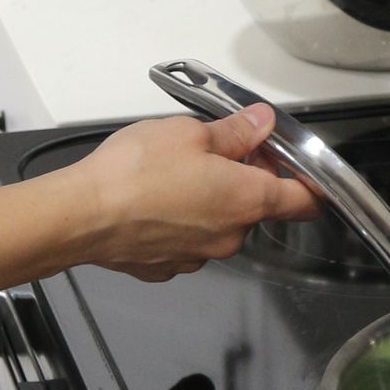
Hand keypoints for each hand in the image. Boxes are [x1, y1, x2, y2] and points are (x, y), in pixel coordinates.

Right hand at [68, 103, 315, 281]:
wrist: (81, 216)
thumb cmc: (133, 173)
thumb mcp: (190, 132)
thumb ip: (235, 131)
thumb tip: (261, 123)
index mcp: (246, 200)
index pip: (304, 202)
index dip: (308, 182)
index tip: (301, 167)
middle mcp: (230, 237)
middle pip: (256, 207)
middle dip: (244, 178)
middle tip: (217, 149)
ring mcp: (198, 256)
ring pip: (219, 224)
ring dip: (210, 200)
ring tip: (175, 172)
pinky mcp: (168, 266)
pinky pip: (188, 239)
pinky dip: (181, 220)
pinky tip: (155, 199)